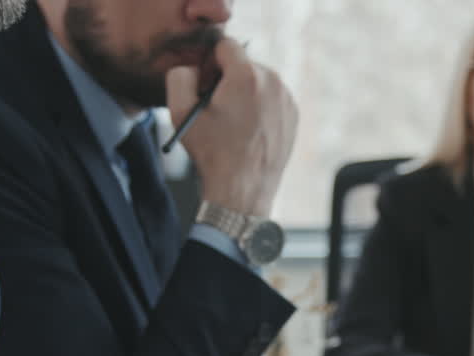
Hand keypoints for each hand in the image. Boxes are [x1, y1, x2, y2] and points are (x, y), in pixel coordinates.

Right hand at [166, 38, 296, 216]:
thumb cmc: (212, 154)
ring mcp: (286, 99)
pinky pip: (272, 97)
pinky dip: (259, 106)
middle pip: (244, 62)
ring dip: (244, 92)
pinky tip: (247, 129)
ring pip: (259, 80)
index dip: (209, 62)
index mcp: (246, 76)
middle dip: (227, 77)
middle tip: (217, 105)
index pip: (225, 45)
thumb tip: (192, 68)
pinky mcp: (293, 114)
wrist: (242, 191)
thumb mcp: (180, 112)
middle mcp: (273, 82)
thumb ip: (180, 76)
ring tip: (232, 121)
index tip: (205, 84)